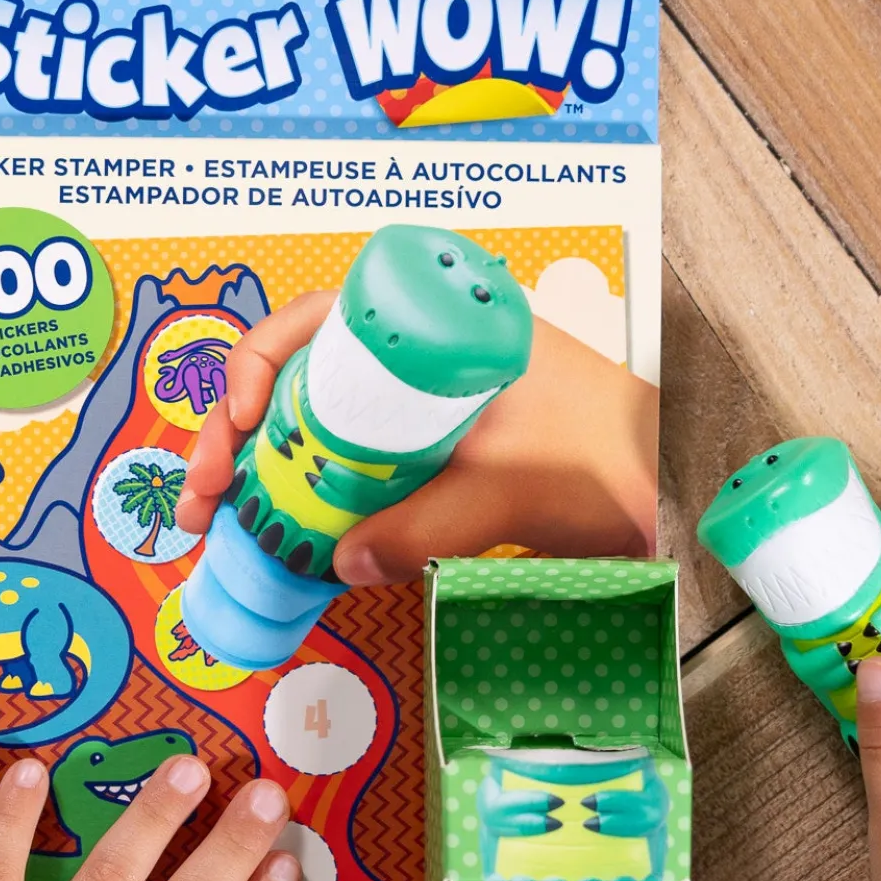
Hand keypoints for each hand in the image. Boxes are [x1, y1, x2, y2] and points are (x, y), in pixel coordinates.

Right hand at [174, 290, 658, 581]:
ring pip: (311, 424)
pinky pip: (344, 465)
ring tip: (220, 520)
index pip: (315, 317)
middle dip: (234, 433)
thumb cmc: (616, 458)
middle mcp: (413, 354)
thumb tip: (342, 563)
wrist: (676, 487)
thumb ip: (429, 527)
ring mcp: (412, 406)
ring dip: (261, 469)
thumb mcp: (515, 491)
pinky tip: (282, 535)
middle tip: (204, 496)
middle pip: (294, 375)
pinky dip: (306, 495)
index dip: (257, 365)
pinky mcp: (420, 454)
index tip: (239, 424)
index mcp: (435, 321)